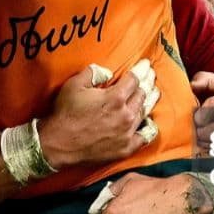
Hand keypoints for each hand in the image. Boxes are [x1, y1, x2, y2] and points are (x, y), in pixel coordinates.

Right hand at [37, 65, 154, 168]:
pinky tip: (150, 122)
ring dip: (150, 100)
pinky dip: (149, 128)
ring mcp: (127, 133)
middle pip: (142, 94)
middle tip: (151, 76)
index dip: (141, 70)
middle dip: (147, 82)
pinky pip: (144, 137)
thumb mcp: (75, 85)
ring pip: (144, 112)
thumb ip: (93, 72)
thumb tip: (107, 72)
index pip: (135, 79)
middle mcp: (125, 114)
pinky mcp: (125, 148)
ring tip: (154, 92)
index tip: (146, 64)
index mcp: (115, 97)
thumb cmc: (65, 113)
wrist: (58, 144)